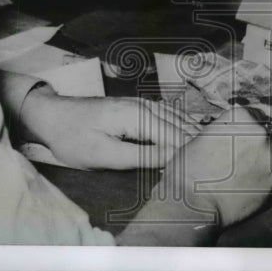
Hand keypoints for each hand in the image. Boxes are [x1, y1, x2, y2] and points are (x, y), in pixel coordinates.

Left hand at [21, 87, 200, 169]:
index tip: (208, 167)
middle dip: (197, 141)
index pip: (173, 136)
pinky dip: (181, 123)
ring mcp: (140, 103)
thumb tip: (172, 158)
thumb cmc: (74, 138)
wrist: (52, 115)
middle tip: (219, 157)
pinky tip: (191, 130)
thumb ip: (140, 156)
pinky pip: (167, 113)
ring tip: (213, 146)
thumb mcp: (104, 155)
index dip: (190, 152)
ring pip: (175, 117)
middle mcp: (143, 105)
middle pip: (178, 124)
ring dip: (193, 131)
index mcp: (136, 116)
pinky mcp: (136, 106)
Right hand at [158, 107, 271, 226]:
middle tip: (235, 159)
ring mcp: (270, 156)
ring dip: (259, 162)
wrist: (193, 202)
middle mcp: (260, 132)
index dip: (241, 129)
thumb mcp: (201, 137)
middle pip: (262, 135)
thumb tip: (231, 138)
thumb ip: (224, 133)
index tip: (234, 140)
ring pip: (270, 155)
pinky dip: (262, 178)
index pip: (250, 115)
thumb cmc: (189, 170)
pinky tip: (245, 186)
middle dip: (251, 145)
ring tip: (240, 175)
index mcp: (241, 116)